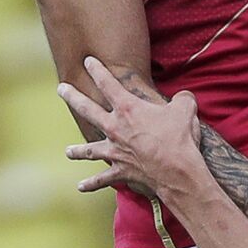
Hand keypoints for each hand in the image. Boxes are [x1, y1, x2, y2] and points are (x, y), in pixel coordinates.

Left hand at [59, 56, 202, 195]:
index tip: (88, 61)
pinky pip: (102, 178)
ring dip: (77, 150)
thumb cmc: (180, 137)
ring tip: (68, 151)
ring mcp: (114, 150)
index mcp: (129, 109)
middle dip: (73, 97)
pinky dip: (91, 183)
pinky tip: (81, 186)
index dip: (97, 70)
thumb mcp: (186, 108)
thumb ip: (182, 99)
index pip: (108, 84)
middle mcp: (115, 128)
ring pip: (89, 149)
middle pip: (88, 110)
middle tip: (61, 89)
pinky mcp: (120, 171)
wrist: (176, 170)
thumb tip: (182, 98)